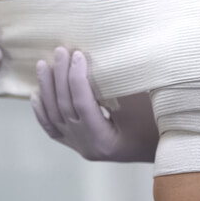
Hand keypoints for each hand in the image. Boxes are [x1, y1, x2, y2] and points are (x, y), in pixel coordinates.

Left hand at [32, 47, 158, 161]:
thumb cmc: (158, 125)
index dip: (77, 77)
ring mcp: (81, 147)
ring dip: (47, 89)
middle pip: (65, 108)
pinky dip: (42, 112)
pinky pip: (53, 130)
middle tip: (60, 51)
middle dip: (61, 77)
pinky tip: (35, 96)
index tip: (79, 54)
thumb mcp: (142, 106)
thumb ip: (119, 87)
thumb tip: (102, 59)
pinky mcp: (79, 144)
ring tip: (43, 65)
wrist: (164, 149)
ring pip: (55, 117)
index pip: (83, 104)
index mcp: (104, 141)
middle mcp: (87, 147)